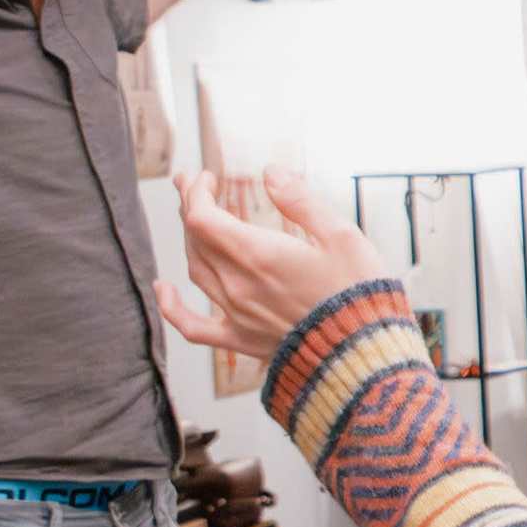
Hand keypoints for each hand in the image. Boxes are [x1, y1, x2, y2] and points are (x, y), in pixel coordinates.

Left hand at [156, 168, 389, 368]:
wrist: (363, 354)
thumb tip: (271, 173)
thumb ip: (301, 202)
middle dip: (190, 206)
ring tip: (192, 220)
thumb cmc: (359, 293)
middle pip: (195, 238)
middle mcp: (238, 283)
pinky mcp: (241, 340)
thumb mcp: (342, 236)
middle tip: (194, 186)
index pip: (202, 215)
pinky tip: (164, 290)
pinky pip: (193, 326)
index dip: (197, 190)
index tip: (207, 176)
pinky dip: (172, 307)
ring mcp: (236, 314)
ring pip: (195, 269)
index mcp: (258, 254)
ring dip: (189, 240)